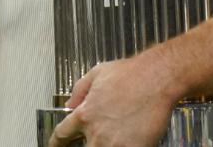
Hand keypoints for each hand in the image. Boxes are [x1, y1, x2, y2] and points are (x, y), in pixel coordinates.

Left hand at [49, 55, 180, 146]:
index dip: (56, 143)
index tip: (55, 146)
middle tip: (94, 140)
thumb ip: (79, 89)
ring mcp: (114, 143)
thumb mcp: (98, 73)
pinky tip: (129, 141)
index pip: (61, 134)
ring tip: (114, 139)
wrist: (157, 78)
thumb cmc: (132, 73)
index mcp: (86, 114)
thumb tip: (70, 103)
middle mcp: (96, 132)